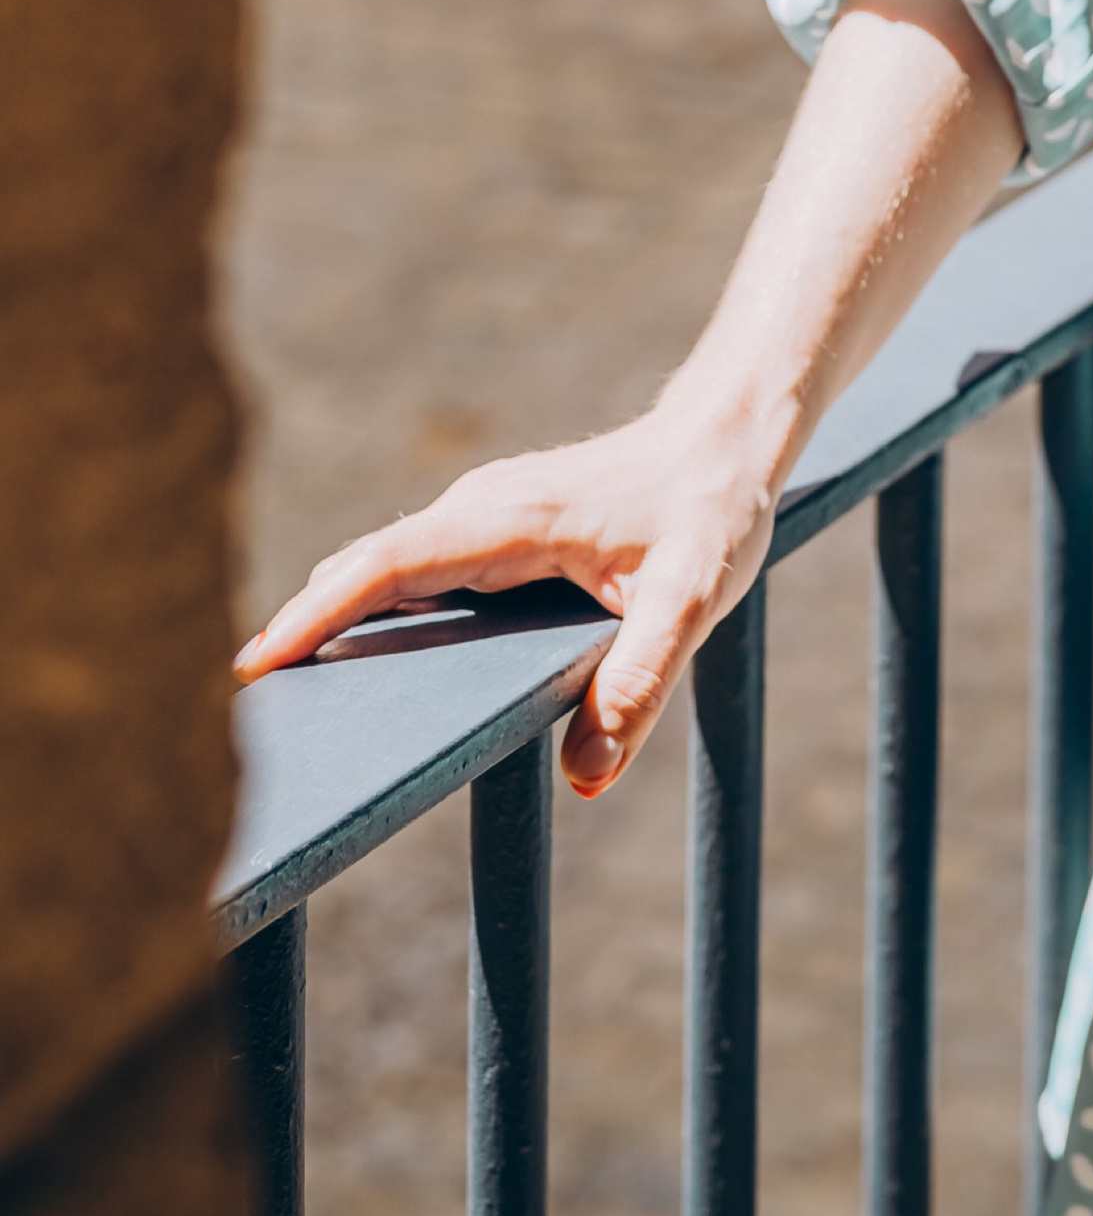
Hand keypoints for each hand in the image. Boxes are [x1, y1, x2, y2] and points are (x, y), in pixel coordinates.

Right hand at [234, 404, 777, 795]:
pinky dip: (368, 609)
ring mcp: (483, 515)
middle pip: (368, 567)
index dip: (319, 611)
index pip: (390, 563)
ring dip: (330, 618)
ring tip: (278, 702)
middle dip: (302, 626)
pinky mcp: (493, 530)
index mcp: (513, 519)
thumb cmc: (712, 510)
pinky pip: (413, 570)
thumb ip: (644, 679)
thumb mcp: (697, 595)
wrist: (727, 438)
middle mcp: (483, 510)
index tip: (254, 661)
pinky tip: (352, 664)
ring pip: (386, 567)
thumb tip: (586, 777)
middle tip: (243, 710)